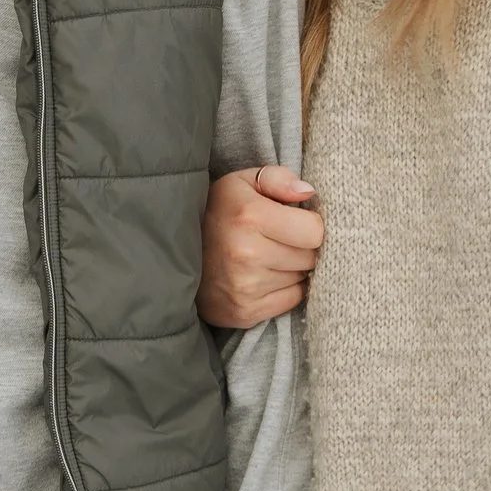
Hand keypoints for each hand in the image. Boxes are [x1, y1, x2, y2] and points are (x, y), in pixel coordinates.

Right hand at [199, 165, 324, 328]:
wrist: (176, 253)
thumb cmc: (217, 212)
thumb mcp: (241, 182)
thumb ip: (278, 179)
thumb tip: (307, 192)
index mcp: (250, 217)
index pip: (315, 231)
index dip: (309, 224)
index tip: (295, 222)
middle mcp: (247, 254)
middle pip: (310, 257)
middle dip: (301, 247)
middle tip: (278, 240)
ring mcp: (245, 287)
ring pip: (301, 279)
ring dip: (292, 269)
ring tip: (266, 257)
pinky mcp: (245, 311)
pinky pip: (291, 300)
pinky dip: (284, 289)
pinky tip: (263, 277)